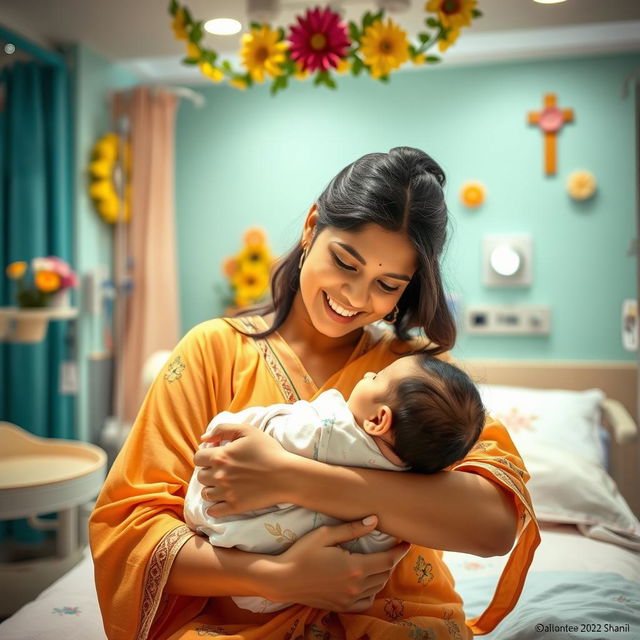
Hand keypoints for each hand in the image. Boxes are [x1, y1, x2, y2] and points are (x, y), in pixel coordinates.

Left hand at [194, 423, 293, 515]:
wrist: (286, 475)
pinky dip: (215, 507)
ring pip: (206, 494)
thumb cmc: (268, 450)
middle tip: (223, 470)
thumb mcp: (248, 430)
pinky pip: (213, 511)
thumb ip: (223, 429)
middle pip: (201, 476)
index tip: (216, 457)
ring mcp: (226, 493)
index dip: (205, 456)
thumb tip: (204, 438)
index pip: (197, 458)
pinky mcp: (234, 507)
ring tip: (225, 485)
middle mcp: (219, 476)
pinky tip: (223, 500)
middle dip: (209, 472)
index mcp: (220, 456)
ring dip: (212, 489)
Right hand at [266, 516, 409, 611]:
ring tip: (381, 560)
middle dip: (392, 560)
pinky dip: (372, 590)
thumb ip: (352, 529)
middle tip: (394, 547)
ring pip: (377, 587)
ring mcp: (348, 600)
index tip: (407, 542)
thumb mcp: (326, 534)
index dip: (400, 551)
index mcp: (355, 567)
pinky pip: (366, 601)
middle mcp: (355, 587)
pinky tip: (368, 581)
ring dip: (383, 574)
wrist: (282, 579)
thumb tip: (375, 521)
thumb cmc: (302, 553)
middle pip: (385, 574)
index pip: (387, 560)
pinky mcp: (341, 607)